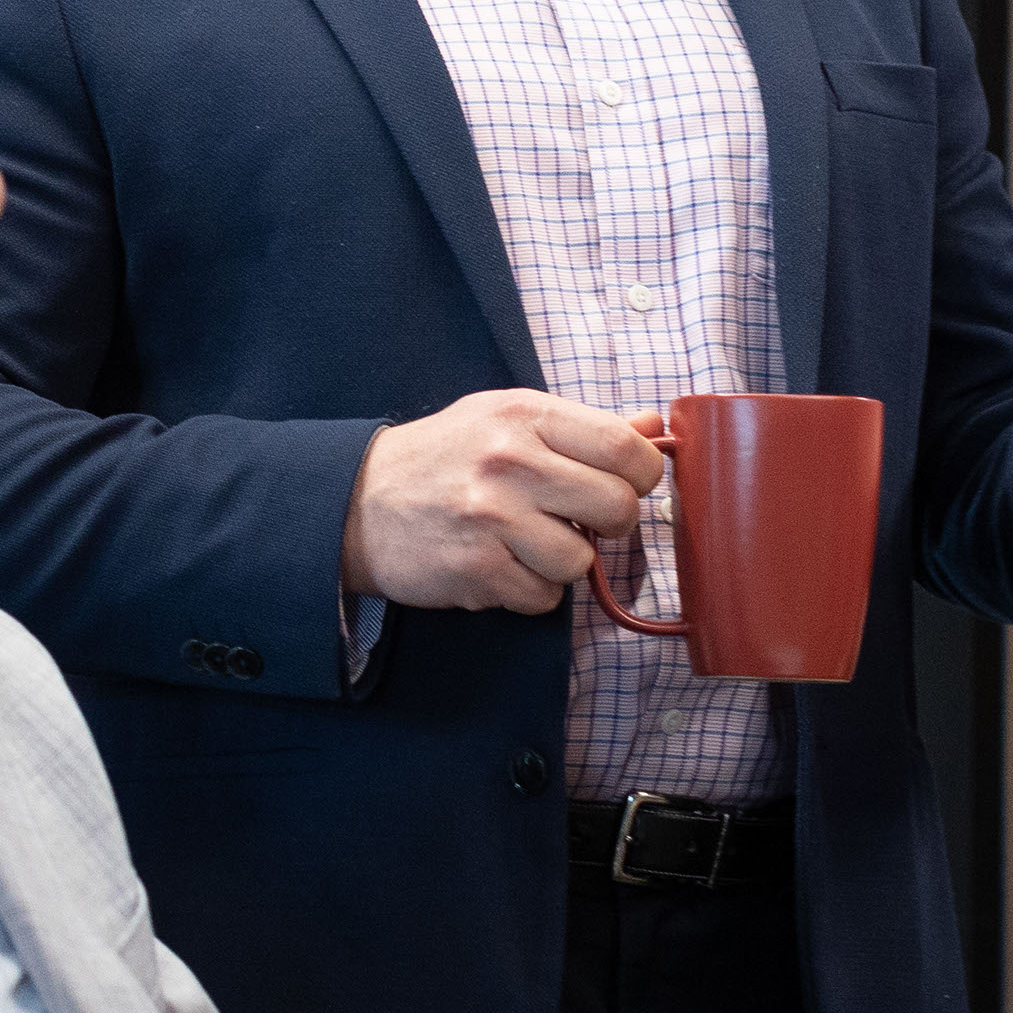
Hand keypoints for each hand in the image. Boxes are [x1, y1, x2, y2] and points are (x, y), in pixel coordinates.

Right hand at [341, 389, 667, 612]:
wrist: (358, 502)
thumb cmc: (445, 459)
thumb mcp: (505, 420)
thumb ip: (581, 427)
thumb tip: (654, 428)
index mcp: (524, 415)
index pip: (625, 447)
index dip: (642, 474)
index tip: (625, 484)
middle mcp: (509, 461)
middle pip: (617, 507)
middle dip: (610, 523)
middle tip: (580, 519)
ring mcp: (491, 517)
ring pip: (581, 561)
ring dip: (562, 562)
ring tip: (527, 543)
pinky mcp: (476, 569)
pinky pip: (543, 598)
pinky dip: (530, 591)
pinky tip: (500, 565)